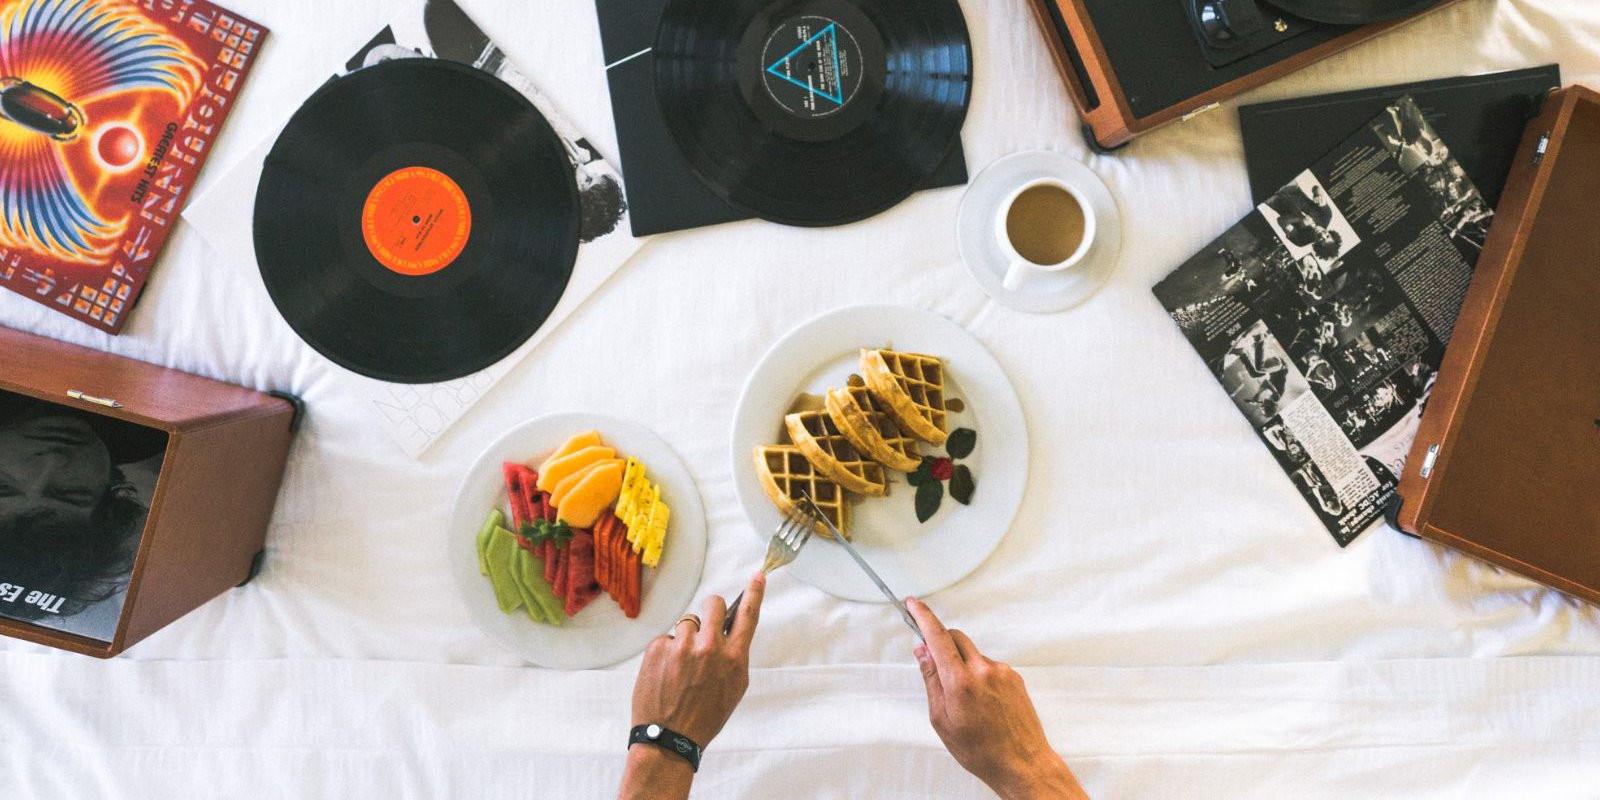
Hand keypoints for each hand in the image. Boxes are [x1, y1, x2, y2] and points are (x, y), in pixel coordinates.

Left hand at [631, 572, 764, 745]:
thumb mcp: (733, 688)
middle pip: (713, 604)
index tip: (758, 576)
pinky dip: (666, 651)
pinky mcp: (657, 648)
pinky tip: (666, 672)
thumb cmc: (704, 717)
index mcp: (733, 658)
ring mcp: (681, 646)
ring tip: (681, 666)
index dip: (754, 593)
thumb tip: (733, 631)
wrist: (669, 738)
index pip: (748, 616)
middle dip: (711, 610)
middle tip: (705, 626)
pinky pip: (666, 637)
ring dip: (686, 638)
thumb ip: (735, 657)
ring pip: (687, 623)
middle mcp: (709, 648)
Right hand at [907, 598, 1087, 799]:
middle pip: (956, 638)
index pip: (938, 636)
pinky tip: (981, 701)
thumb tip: (922, 652)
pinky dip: (979, 674)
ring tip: (965, 700)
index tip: (913, 604)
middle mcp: (984, 670)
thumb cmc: (981, 750)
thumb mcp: (941, 719)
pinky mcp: (1014, 677)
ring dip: (962, 663)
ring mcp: (1002, 672)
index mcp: (961, 681)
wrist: (1021, 763)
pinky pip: (989, 665)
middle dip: (941, 642)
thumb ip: (931, 680)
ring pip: (973, 653)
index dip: (923, 616)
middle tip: (933, 659)